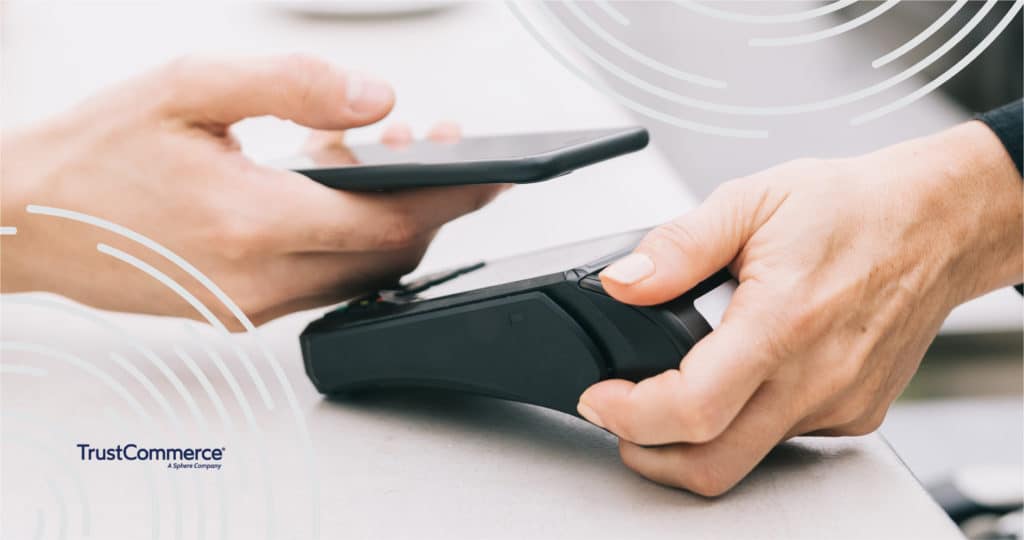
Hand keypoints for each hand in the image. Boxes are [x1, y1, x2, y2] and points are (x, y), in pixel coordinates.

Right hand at [0, 54, 501, 328]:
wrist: (24, 220)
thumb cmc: (92, 155)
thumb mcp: (188, 88)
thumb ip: (293, 86)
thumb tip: (375, 98)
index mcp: (250, 223)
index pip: (388, 220)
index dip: (449, 194)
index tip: (488, 169)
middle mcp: (258, 280)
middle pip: (388, 253)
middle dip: (432, 203)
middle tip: (441, 149)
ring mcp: (251, 305)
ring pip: (361, 271)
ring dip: (390, 219)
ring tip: (383, 154)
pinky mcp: (242, 312)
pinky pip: (324, 280)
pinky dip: (347, 237)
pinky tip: (332, 186)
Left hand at [577, 121, 1022, 495]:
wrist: (936, 223)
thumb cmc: (852, 208)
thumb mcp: (750, 201)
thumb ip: (678, 246)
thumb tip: (622, 281)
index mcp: (783, 320)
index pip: (693, 408)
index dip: (628, 415)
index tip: (598, 398)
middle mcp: (815, 376)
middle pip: (712, 464)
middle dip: (646, 452)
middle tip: (618, 415)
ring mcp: (838, 403)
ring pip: (745, 459)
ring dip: (690, 442)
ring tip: (668, 396)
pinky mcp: (855, 415)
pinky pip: (782, 441)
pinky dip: (742, 424)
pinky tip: (736, 381)